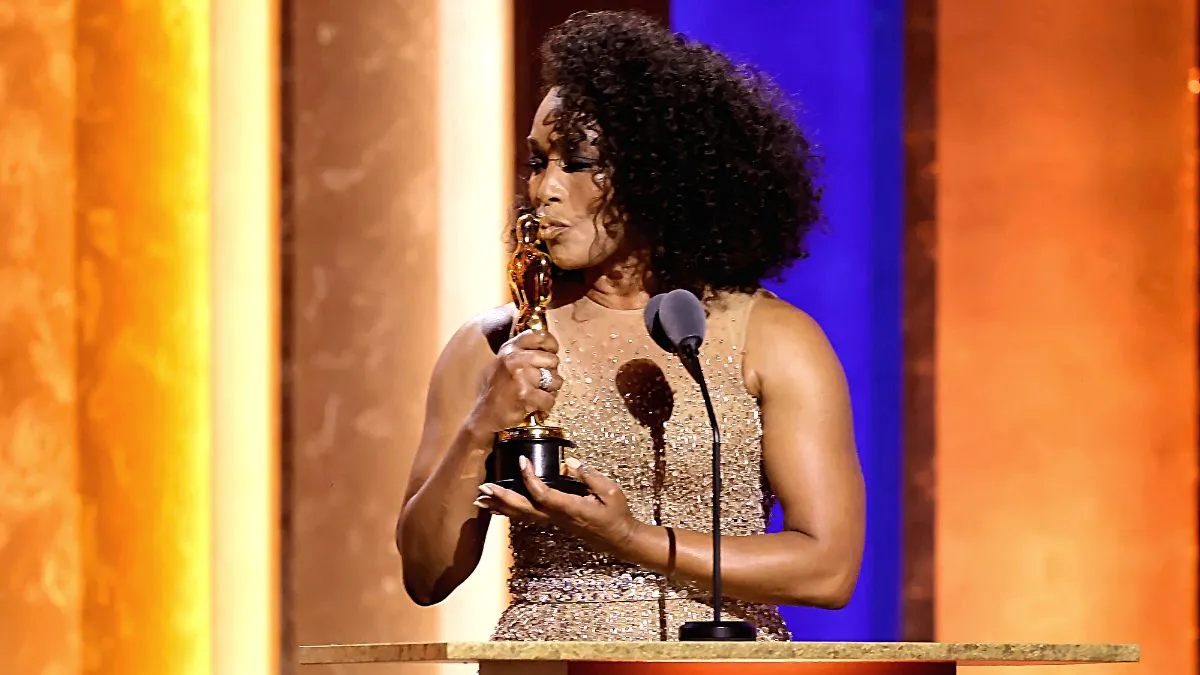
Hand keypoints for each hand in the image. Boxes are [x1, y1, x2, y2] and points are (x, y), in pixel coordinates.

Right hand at [467, 329, 563, 435]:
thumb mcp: (503, 362)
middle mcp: (514, 358)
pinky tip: (535, 405)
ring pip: (554, 380)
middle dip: (551, 373)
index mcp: (510, 348)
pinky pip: (549, 398)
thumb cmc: (496, 389)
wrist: (485, 414)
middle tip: (540, 382)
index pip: (540, 336)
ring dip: (550, 390)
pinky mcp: (525, 394)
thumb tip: (547, 348)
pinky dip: (546, 405)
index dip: (551, 345)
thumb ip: (521, 352)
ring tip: (537, 394)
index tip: (551, 353)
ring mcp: (519, 376)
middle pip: (552, 360)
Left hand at [475, 457, 639, 552]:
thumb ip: (589, 476)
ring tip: (481, 498)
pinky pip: (527, 517)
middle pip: (524, 509)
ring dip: (501, 506)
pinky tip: (498, 508)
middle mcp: (558, 517)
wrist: (619, 539)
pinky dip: (510, 511)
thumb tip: (570, 463)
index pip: (543, 494)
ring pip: (522, 515)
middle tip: (485, 487)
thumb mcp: (610, 491)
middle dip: (503, 498)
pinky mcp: (554, 521)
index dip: (529, 478)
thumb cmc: (616, 515)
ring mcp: (554, 522)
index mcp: (571, 508)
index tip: (521, 461)